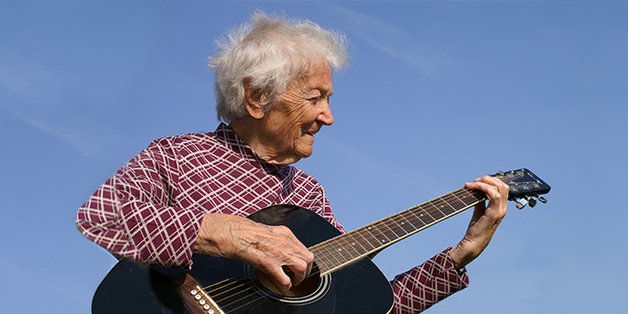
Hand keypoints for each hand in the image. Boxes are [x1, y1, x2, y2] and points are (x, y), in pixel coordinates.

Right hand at [194, 213, 313, 291]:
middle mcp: (286, 242)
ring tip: (294, 280)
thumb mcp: (269, 231)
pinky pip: (285, 279)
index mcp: (286, 233)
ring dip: (300, 277)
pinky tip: (284, 285)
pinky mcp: (270, 264)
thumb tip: (283, 248)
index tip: (301, 263)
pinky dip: (287, 284)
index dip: (303, 258)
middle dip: (307, 269)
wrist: (235, 234)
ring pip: (302, 267)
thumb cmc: (247, 232)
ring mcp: (279, 253)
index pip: (303, 247)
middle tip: (301, 274)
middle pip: (308, 257)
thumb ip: (279, 239)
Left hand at [448, 176, 508, 268]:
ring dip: (485, 182)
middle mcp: (503, 209)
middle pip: (503, 185)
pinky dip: (483, 188)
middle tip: (475, 181)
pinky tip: (474, 187)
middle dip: (489, 179)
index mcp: (500, 208)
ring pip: (500, 188)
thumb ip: (480, 201)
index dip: (491, 181)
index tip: (478, 181)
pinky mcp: (493, 214)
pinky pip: (493, 195)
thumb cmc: (475, 229)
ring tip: (473, 183)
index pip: (502, 188)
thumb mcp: (479, 211)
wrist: (472, 243)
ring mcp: (500, 211)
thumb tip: (475, 190)